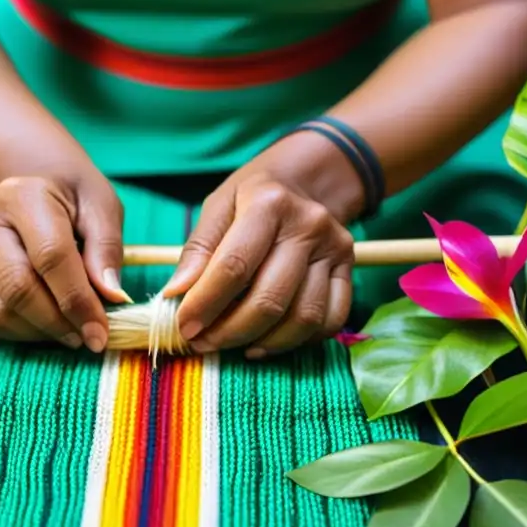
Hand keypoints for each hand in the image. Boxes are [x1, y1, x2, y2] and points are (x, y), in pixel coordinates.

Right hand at [0, 170, 129, 351]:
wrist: (36, 182)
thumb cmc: (73, 196)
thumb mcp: (101, 207)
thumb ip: (106, 248)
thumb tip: (111, 296)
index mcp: (23, 197)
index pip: (50, 257)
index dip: (77, 300)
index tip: (100, 331)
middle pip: (18, 289)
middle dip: (58, 323)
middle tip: (88, 337)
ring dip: (40, 332)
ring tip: (71, 330)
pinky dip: (21, 332)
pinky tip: (47, 325)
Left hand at [163, 131, 363, 358]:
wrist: (305, 181)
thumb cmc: (251, 197)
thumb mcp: (218, 207)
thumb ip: (197, 250)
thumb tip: (176, 294)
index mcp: (269, 203)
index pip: (234, 266)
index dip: (206, 303)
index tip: (185, 327)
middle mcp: (308, 225)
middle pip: (270, 298)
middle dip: (230, 331)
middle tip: (204, 343)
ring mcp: (335, 248)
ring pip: (303, 317)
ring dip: (263, 342)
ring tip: (233, 345)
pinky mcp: (350, 269)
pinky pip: (330, 321)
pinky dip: (298, 341)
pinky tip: (268, 341)